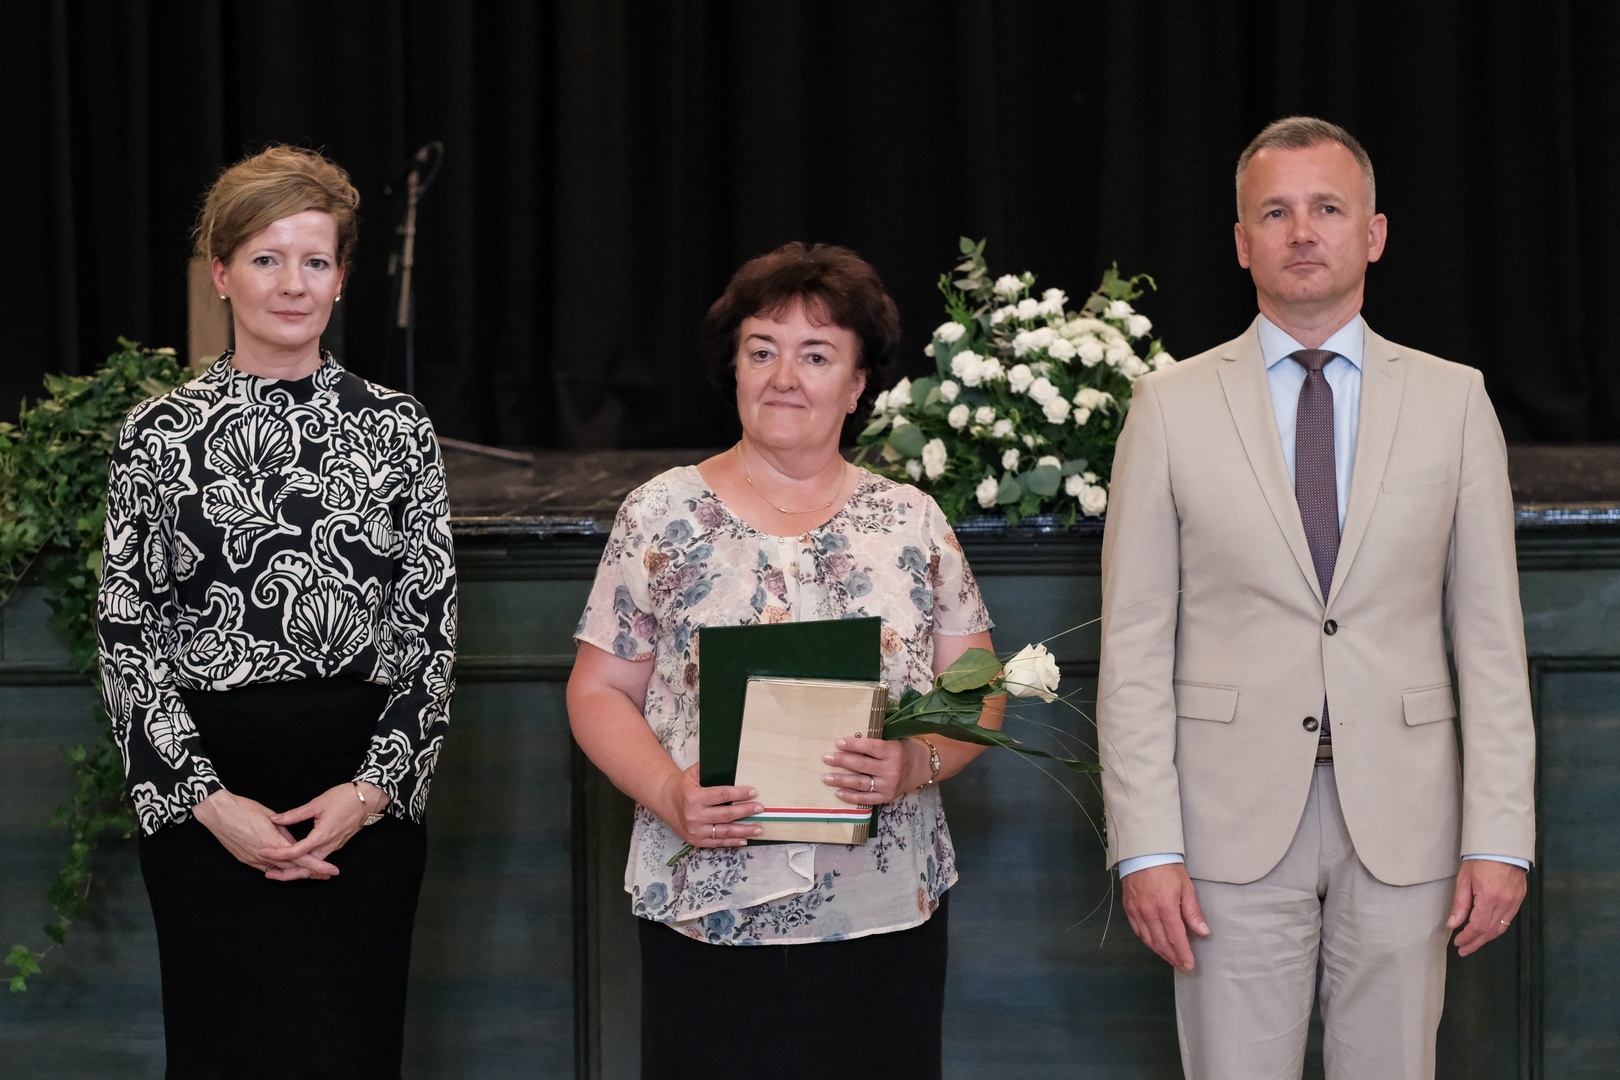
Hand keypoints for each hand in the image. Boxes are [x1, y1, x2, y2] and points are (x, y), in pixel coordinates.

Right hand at [193, 789, 341, 880]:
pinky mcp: (245, 859)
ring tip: (311, 872)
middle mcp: (265, 854)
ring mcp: (253, 859)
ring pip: (278, 870)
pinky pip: (265, 868)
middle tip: (325, 873)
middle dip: (310, 872)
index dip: (318, 865)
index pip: (302, 858)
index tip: (332, 870)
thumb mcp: (270, 817)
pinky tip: (286, 868)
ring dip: (294, 872)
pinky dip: (277, 868)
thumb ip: (284, 832)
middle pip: (292, 868)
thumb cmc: (245, 809)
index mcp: (275, 842)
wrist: (219, 812)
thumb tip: (294, 841)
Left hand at [260, 782, 386, 873]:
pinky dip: (306, 863)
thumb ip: (295, 814)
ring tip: (279, 869)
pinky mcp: (337, 844)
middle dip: (286, 874)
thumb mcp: (317, 803)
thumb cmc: (344, 797)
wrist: (369, 797)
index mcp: (322, 836)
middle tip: (268, 873)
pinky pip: (320, 859)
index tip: (263, 851)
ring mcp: (334, 846)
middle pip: (305, 868)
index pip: (296, 852)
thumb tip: (275, 818)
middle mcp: (329, 846)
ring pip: (313, 866)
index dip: (277, 853)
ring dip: (296, 870)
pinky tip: (297, 859)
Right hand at [659, 762, 762, 848]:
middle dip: (745, 811)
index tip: (753, 792)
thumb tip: (728, 760)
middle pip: (726, 815)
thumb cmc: (684, 786)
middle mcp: (694, 815)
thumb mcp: (692, 773)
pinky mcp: (696, 840)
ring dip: (744, 830)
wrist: (666, 802)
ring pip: (724, 831)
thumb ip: (708, 768)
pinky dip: (732, 841)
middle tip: (760, 808)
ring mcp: (695, 830)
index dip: (739, 794)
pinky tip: (745, 839)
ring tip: (759, 827)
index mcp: (694, 797)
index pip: (722, 795)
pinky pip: (717, 842)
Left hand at [823, 731, 912, 805]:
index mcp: (892, 752)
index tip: (838, 742)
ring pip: (861, 783)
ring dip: (842, 780)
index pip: (870, 748)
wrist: (923, 767)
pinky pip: (866, 799)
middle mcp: (890, 770)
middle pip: (861, 765)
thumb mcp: (892, 742)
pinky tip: (838, 793)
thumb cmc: (903, 750)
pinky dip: (851, 797)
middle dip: (842, 761)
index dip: (853, 745)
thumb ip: (873, 745)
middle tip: (827, 758)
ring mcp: (887, 785)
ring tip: (827, 778)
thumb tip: (847, 745)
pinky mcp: (886, 797)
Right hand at [1122, 862, 1209, 971]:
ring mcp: (1136, 911)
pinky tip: (1154, 944)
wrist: (1143, 853)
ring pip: (1148, 940)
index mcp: (1166, 907)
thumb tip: (1203, 932)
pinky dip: (1147, 941)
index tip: (1189, 964)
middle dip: (1173, 957)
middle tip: (1182, 966)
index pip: (1176, 938)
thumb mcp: (1186, 887)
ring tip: (1171, 958)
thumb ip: (1193, 912)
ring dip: (1160, 952)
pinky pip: (1138, 931)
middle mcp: (1149, 912)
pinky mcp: (1129, 908)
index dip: (1183, 954)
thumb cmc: (1167, 867)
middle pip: (1161, 943)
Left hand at [1447, 859, 1526, 956]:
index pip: (1478, 926)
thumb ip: (1460, 904)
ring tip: (1474, 944)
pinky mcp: (1520, 900)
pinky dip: (1497, 929)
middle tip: (1464, 950)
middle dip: (1476, 942)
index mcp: (1489, 898)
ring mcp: (1514, 902)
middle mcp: (1504, 904)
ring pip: (1501, 928)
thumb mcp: (1464, 880)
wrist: (1503, 847)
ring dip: (1487, 938)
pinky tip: (1488, 931)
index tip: (1458, 944)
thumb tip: (1453, 924)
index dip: (1468, 937)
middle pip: (1490, 931)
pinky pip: (1508, 920)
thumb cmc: (1479, 860)